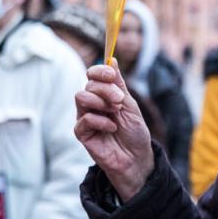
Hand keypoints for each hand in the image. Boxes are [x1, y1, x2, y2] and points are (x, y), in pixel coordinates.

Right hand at [74, 60, 153, 201]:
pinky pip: (84, 119)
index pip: (93, 75)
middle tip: (119, 101)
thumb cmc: (135, 132)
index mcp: (104, 95)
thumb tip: (112, 59)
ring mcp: (85, 118)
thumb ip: (119, 84)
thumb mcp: (130, 105)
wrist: (136, 158)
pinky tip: (112, 128)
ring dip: (100, 102)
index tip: (111, 74)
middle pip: (89, 85)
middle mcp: (92, 104)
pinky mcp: (82, 133)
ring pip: (81, 97)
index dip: (100, 71)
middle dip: (106, 89)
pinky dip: (100, 121)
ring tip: (115, 113)